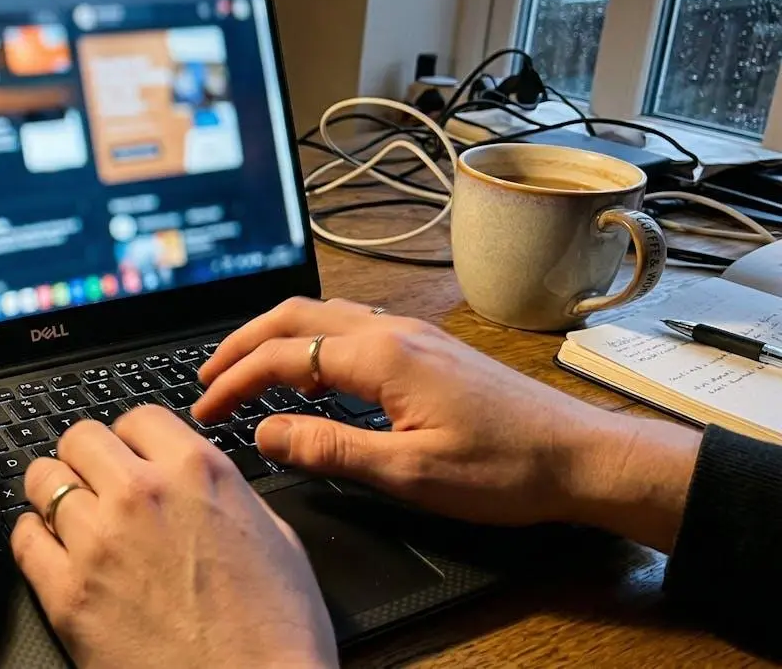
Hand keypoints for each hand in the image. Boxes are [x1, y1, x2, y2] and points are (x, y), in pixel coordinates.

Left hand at [9, 406, 337, 668]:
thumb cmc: (278, 633)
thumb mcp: (276, 537)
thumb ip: (227, 493)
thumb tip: (200, 481)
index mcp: (199, 472)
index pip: (138, 416)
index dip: (133, 438)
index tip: (132, 455)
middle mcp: (142, 494)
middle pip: (80, 437)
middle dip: (86, 458)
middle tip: (96, 483)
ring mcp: (98, 542)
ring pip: (43, 480)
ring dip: (55, 494)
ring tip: (71, 515)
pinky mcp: (66, 594)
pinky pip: (23, 538)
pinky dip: (34, 539)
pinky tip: (54, 552)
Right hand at [193, 297, 701, 550]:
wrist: (581, 457)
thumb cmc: (505, 470)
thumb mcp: (408, 474)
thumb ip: (328, 449)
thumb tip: (264, 434)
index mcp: (382, 356)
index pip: (282, 356)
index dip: (234, 382)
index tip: (205, 410)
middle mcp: (393, 331)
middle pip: (294, 315)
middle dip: (241, 343)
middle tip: (207, 376)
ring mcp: (413, 332)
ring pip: (322, 312)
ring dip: (275, 334)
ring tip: (245, 366)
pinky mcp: (429, 346)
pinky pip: (350, 322)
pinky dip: (309, 336)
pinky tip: (309, 364)